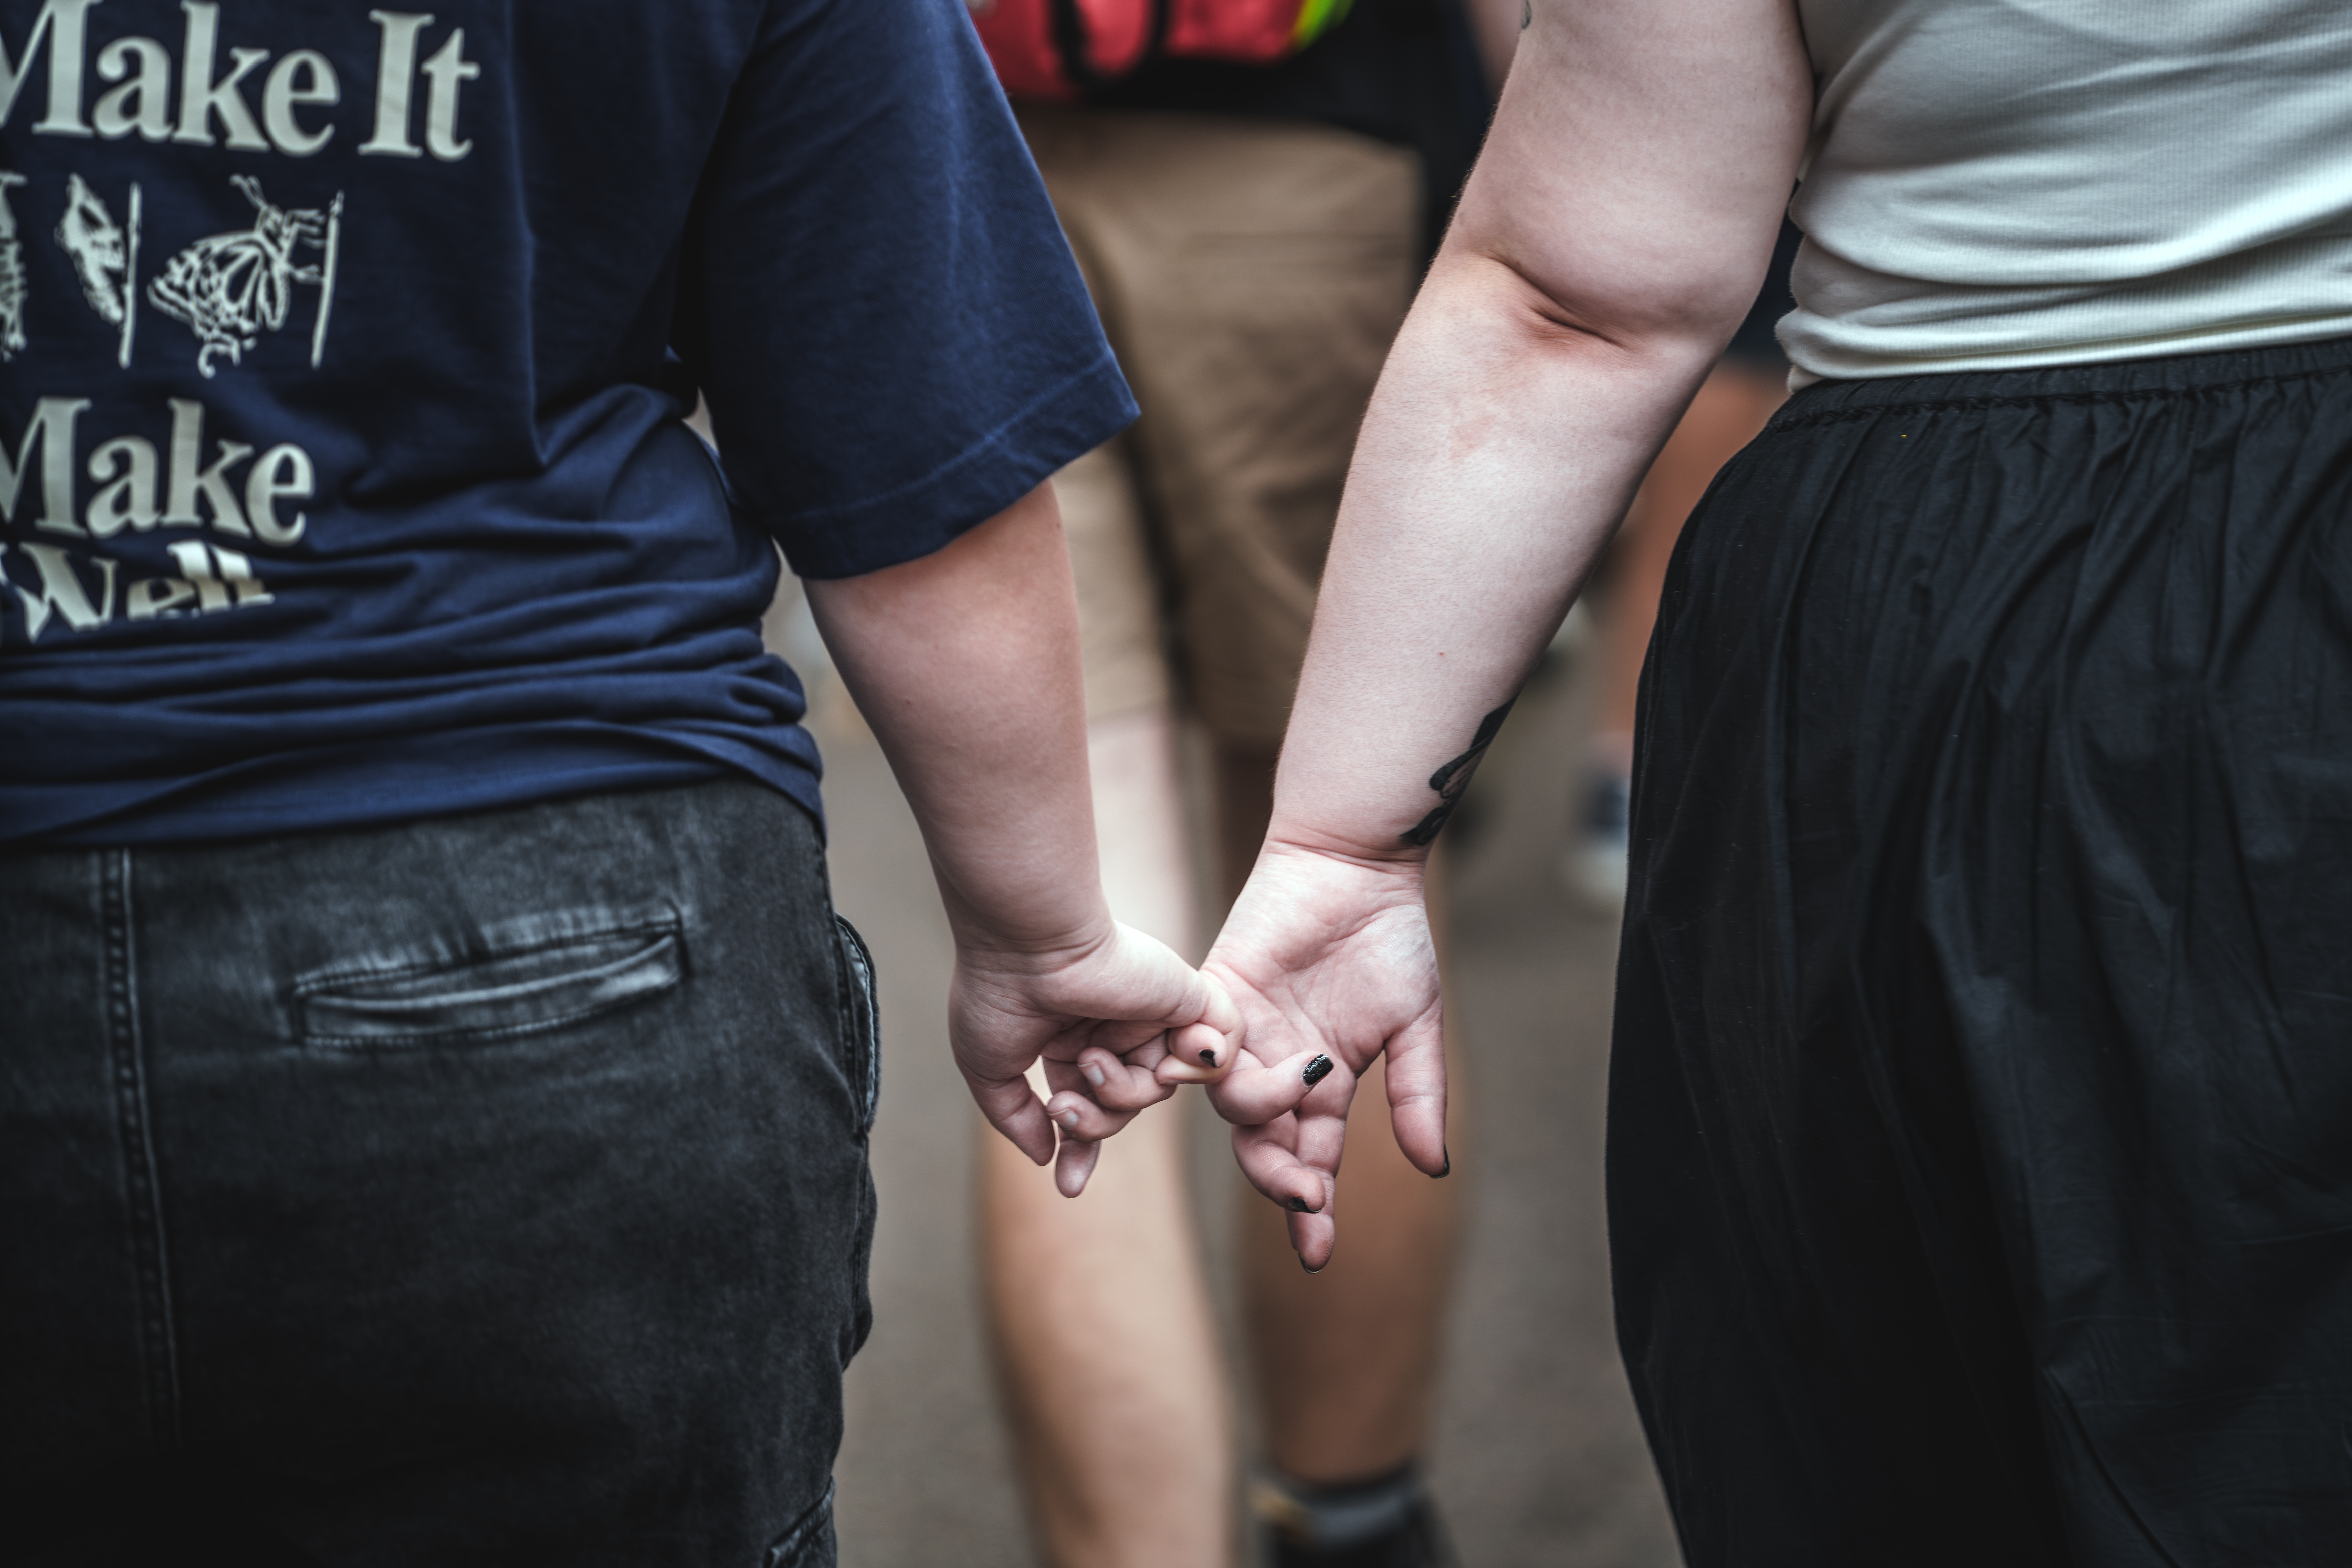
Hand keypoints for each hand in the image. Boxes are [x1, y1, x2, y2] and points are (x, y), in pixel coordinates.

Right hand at [954, 919, 1240, 1196]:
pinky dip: (1195, 1066)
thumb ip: (1016, 1116)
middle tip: (1062, 1108)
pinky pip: (1218, 1056)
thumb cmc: (997, 992)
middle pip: (1124, 1106)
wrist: (1027, 940)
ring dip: (1123, 1093)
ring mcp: (1151, 1014)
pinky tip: (1160, 1057)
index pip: (1088, 1104)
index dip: (1080, 1148)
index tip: (1069, 1186)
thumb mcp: (988, 1066)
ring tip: (1091, 1061)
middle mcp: (1112, 1027)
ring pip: (1159, 1088)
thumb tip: (1046, 1155)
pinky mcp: (1188, 999)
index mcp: (1070, 1039)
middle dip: (1094, 1124)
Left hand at [1183, 842, 1447, 1269]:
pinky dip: (1210, 1067)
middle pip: (1265, 1147)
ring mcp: (1245, 1036)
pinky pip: (1201, 1049)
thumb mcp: (1414, 1024)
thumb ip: (1416, 1095)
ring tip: (1303, 1085)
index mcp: (1324, 1085)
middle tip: (1307, 1194)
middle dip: (1282, 1180)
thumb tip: (1432, 1168)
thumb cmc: (1388, 939)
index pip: (1311, 1161)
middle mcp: (1279, 1069)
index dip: (1310, 1208)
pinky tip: (1225, 1070)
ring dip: (1262, 1114)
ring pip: (1233, 1106)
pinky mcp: (1216, 996)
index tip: (1316, 1254)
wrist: (1353, 866)